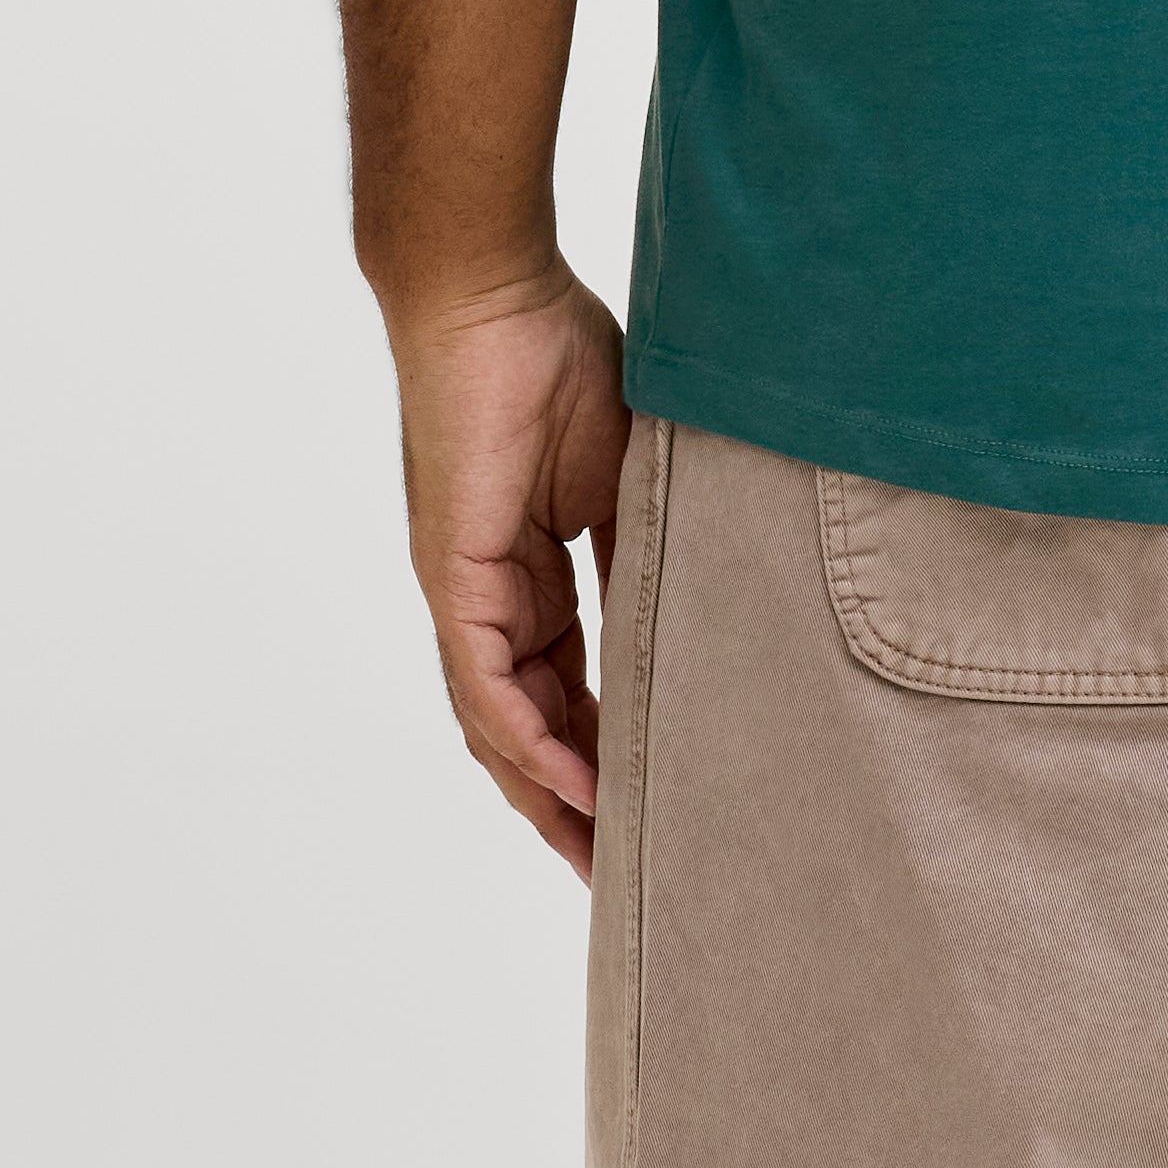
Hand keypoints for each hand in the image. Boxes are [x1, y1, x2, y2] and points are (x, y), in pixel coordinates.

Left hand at [387, 272, 632, 873]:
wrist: (492, 293)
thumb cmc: (558, 357)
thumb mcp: (633, 476)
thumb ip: (654, 548)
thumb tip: (713, 604)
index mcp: (529, 578)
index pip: (567, 694)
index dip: (606, 759)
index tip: (653, 814)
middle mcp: (488, 600)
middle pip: (528, 732)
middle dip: (575, 808)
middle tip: (626, 874)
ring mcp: (466, 592)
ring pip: (500, 726)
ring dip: (547, 798)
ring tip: (600, 858)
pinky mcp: (453, 574)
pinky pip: (485, 682)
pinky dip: (526, 741)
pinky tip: (571, 787)